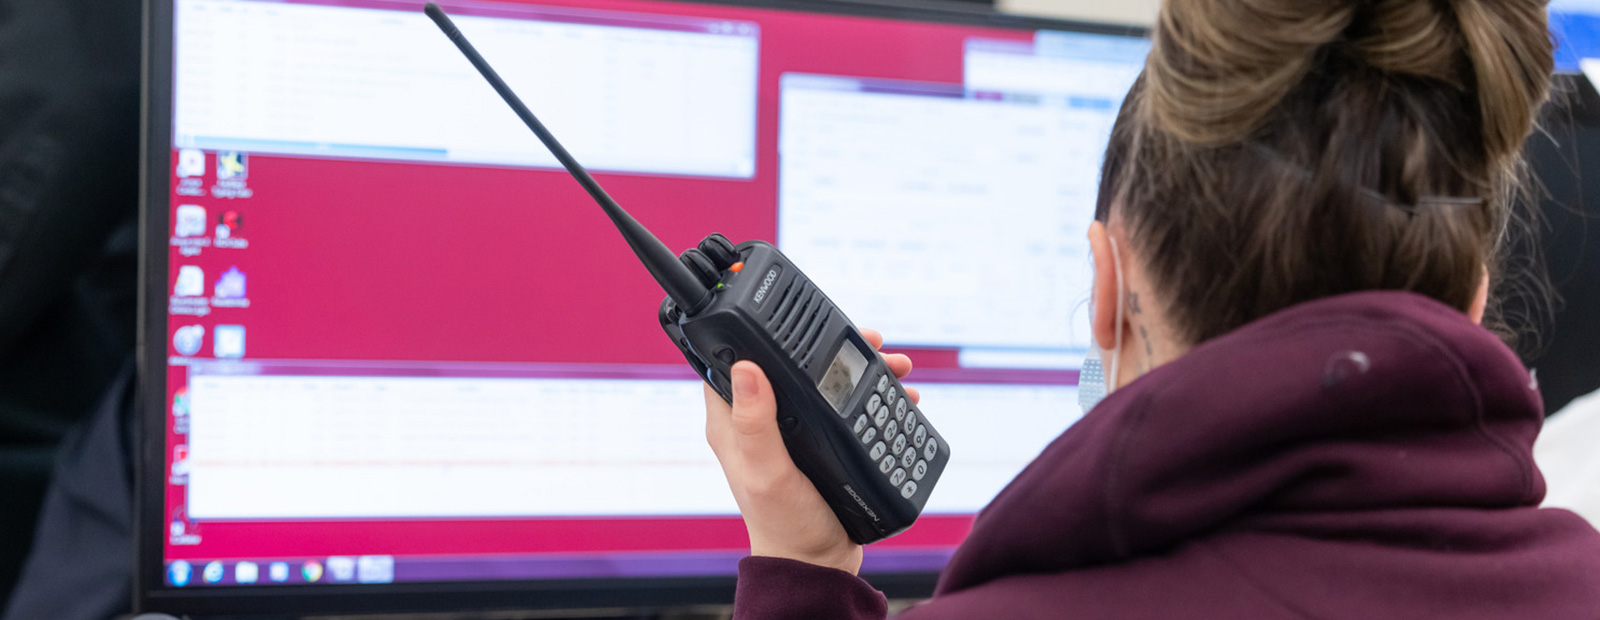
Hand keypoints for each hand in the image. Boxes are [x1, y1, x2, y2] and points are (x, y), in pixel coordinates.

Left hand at [704, 329, 917, 574]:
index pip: (735, 358)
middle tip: (869, 337)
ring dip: (861, 366)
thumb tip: (748, 366)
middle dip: (830, 344)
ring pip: (824, 380)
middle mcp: (760, 419)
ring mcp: (793, 430)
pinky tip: (900, 393)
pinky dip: (872, 393)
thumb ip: (756, 422)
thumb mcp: (767, 471)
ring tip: (896, 363)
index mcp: (734, 420)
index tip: (794, 314)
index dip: (760, 332)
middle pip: (791, 362)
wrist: (817, 562)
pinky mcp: (819, 442)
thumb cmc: (783, 524)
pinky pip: (845, 404)